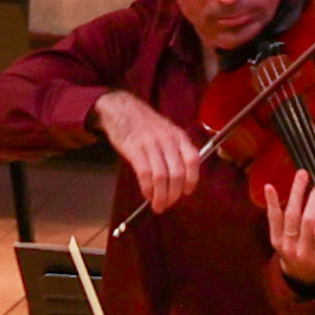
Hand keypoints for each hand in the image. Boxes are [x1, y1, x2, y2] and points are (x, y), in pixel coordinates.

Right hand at [90, 89, 207, 216]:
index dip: (192, 180)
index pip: (193, 160)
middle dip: (174, 194)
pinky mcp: (135, 150)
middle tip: (168, 204)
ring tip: (158, 206)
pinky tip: (147, 195)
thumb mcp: (167, 131)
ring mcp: (151, 144)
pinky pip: (145, 175)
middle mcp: (168, 140)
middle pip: (177, 173)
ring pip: (161, 177)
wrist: (121, 109)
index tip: (186, 192)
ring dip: (161, 196)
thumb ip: (175, 150)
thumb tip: (180, 178)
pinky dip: (147, 189)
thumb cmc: (145, 124)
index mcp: (178, 136)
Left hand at [259, 167, 314, 289]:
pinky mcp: (275, 241)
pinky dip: (271, 202)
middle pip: (307, 219)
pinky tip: (269, 187)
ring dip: (297, 192)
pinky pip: (273, 219)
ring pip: (291, 215)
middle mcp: (303, 251)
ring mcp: (287, 246)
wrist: (303, 274)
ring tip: (303, 174)